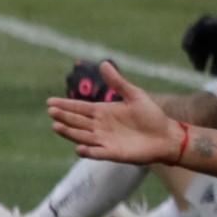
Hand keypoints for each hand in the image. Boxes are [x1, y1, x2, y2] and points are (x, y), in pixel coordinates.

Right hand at [49, 62, 182, 165]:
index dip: (65, 105)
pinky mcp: (113, 153)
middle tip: (51, 111)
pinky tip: (79, 148)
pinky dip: (89, 151)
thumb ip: (118, 83)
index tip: (50, 102)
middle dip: (64, 116)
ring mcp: (105, 140)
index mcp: (104, 112)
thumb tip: (103, 63)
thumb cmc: (151, 115)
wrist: (166, 135)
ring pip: (82, 136)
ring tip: (56, 126)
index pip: (80, 108)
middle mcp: (100, 126)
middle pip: (77, 121)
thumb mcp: (134, 95)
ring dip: (70, 132)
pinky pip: (97, 152)